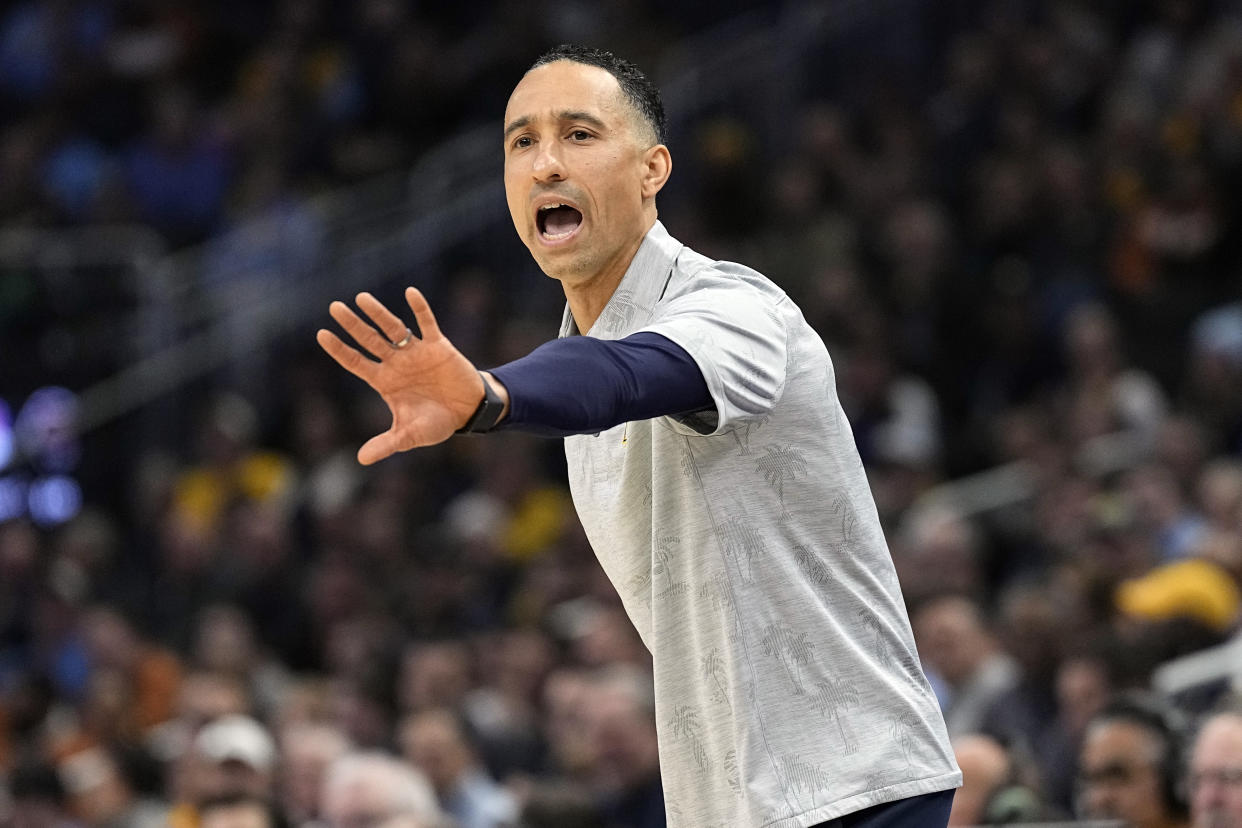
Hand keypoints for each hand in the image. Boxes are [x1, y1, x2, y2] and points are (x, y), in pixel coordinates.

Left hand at [317, 287, 483, 463]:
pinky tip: (410, 293)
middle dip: (353, 325)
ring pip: (393, 328)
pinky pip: (427, 323)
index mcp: (385, 382)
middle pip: (369, 340)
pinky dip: (420, 309)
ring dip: (378, 313)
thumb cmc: (436, 423)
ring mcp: (416, 352)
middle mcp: (396, 363)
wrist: (468, 412)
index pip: (356, 362)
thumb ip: (386, 444)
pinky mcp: (438, 346)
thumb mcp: (409, 435)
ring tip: (361, 298)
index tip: (321, 334)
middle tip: (334, 307)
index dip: (339, 350)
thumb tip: (361, 460)